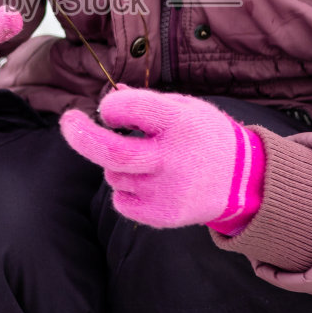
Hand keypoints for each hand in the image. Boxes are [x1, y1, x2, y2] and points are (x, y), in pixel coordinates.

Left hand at [59, 88, 264, 231]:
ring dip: (117, 165)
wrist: (243, 182)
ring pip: (113, 176)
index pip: (131, 109)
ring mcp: (166, 191)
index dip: (112, 107)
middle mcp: (171, 159)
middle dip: (81, 136)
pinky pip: (121, 201)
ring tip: (147, 161)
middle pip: (112, 152)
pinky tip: (148, 182)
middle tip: (68, 122)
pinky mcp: (163, 215)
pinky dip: (124, 189)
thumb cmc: (206, 137)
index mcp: (179, 123)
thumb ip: (147, 103)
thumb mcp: (186, 108)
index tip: (108, 110)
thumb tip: (110, 97)